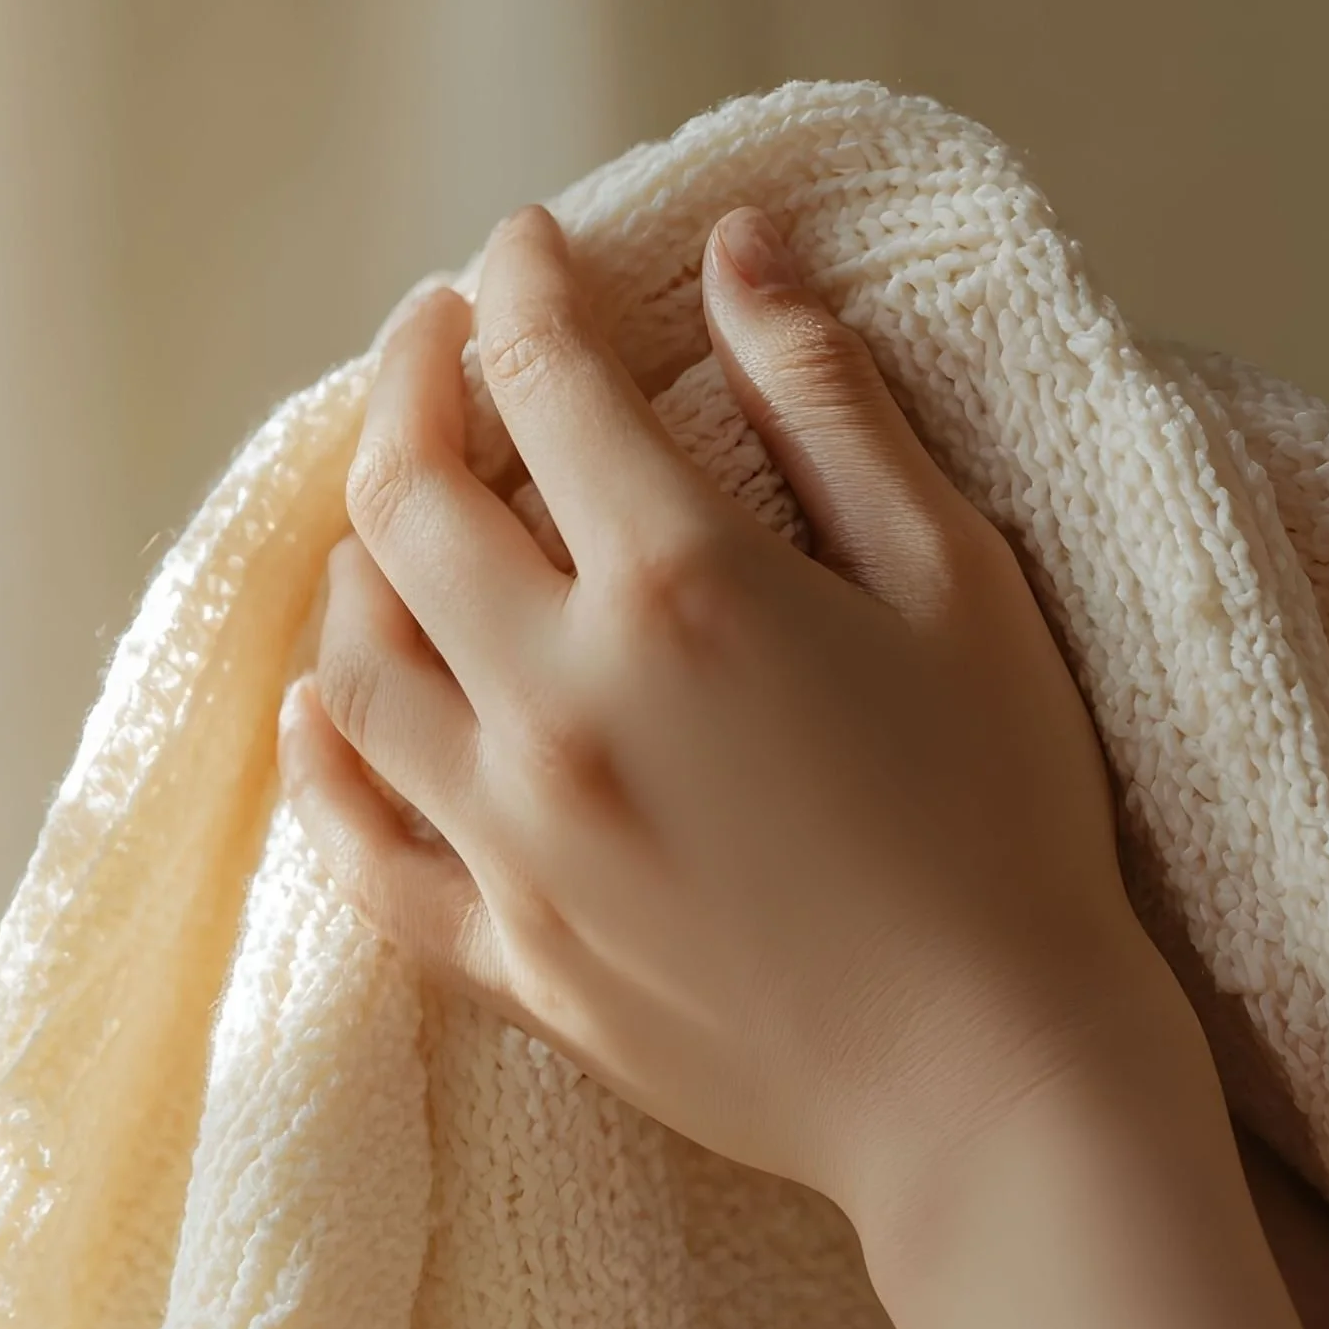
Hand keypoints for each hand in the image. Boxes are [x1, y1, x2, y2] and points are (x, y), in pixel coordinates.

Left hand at [277, 201, 1202, 1238]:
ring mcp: (516, 839)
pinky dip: (325, 761)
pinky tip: (322, 702)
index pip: (547, 380)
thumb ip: (833, 401)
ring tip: (399, 505)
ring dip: (359, 553)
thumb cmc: (1006, 817)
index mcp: (682, 589)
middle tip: (438, 334)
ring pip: (359, 658)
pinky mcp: (510, 954)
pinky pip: (364, 847)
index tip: (529, 241)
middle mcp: (563, 701)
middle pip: (412, 500)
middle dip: (411, 381)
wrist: (994, 1087)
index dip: (528, 283)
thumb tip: (738, 247)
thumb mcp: (957, 579)